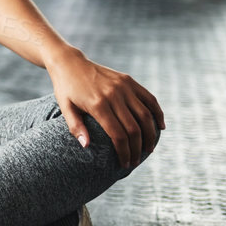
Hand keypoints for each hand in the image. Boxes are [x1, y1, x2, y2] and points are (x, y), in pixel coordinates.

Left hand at [47, 50, 164, 168]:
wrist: (69, 62)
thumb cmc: (65, 88)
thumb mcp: (65, 108)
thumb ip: (76, 127)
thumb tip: (86, 147)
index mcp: (97, 104)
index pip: (118, 134)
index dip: (124, 152)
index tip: (125, 163)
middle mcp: (113, 95)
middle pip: (134, 128)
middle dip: (137, 148)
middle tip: (136, 160)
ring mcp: (123, 86)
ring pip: (145, 115)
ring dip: (150, 134)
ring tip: (149, 149)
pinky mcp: (128, 80)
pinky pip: (149, 99)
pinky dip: (157, 113)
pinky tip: (160, 127)